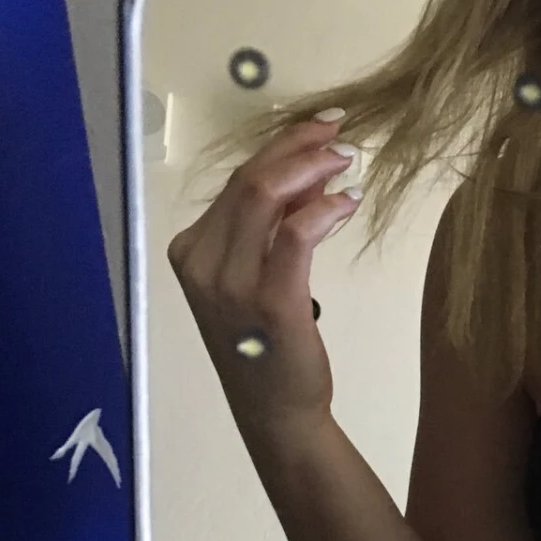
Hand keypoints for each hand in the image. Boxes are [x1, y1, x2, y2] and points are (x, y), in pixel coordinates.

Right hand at [165, 110, 362, 437]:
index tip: (319, 129)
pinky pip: (295, 235)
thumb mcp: (256, 279)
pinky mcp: (269, 301)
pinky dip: (325, 210)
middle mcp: (201, 262)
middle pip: (250, 180)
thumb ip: (269, 230)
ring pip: (267, 196)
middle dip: (299, 147)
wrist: (275, 411)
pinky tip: (348, 203)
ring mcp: (230, 283)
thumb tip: (306, 178)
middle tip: (340, 135)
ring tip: (348, 163)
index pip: (237, 182)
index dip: (281, 147)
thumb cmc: (267, 345)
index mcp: (191, 250)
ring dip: (313, 170)